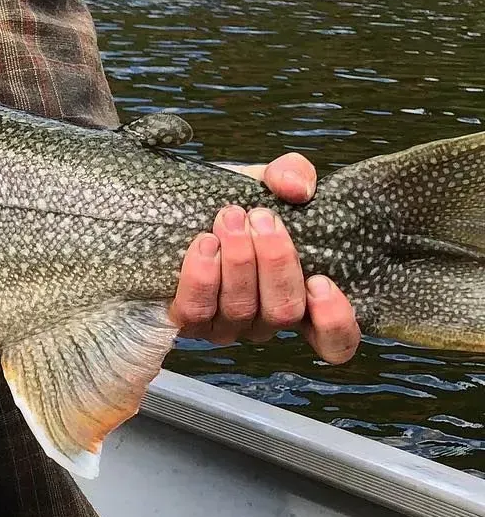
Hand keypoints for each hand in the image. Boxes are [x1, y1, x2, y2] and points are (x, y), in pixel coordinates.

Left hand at [170, 152, 359, 363]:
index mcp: (299, 297)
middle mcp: (264, 320)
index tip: (322, 281)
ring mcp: (225, 325)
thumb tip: (296, 188)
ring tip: (230, 218)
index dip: (334, 321)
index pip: (335, 341)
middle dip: (275, 261)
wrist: (182, 205)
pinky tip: (204, 244)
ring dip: (238, 261)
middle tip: (262, 217)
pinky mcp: (186, 321)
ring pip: (241, 309)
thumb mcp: (267, 181)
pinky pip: (196, 311)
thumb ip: (292, 175)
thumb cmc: (235, 202)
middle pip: (283, 312)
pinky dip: (202, 277)